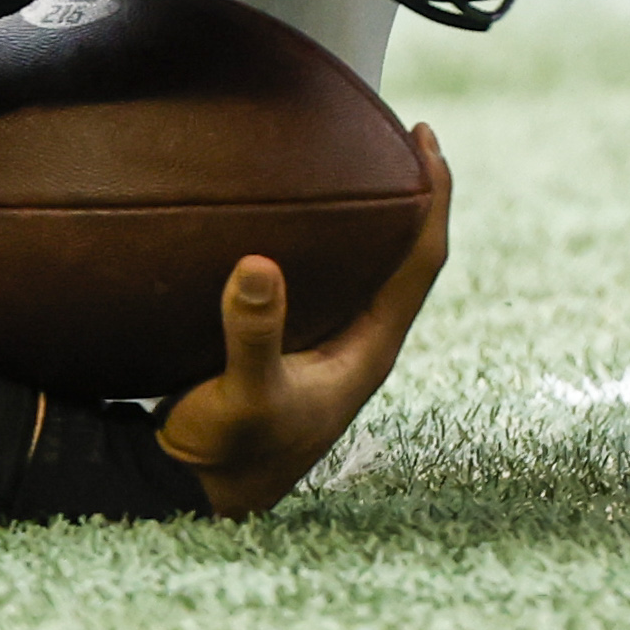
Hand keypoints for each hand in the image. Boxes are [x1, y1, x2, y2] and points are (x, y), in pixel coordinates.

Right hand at [154, 124, 452, 516]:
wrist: (195, 497)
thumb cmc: (229, 454)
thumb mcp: (242, 397)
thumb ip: (252, 336)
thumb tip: (258, 265)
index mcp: (370, 348)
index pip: (423, 258)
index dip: (435, 197)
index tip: (426, 138)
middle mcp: (359, 341)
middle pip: (405, 253)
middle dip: (408, 193)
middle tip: (396, 132)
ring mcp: (327, 345)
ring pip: (366, 266)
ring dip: (368, 216)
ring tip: (351, 160)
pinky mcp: (291, 346)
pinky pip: (323, 278)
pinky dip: (322, 241)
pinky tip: (290, 215)